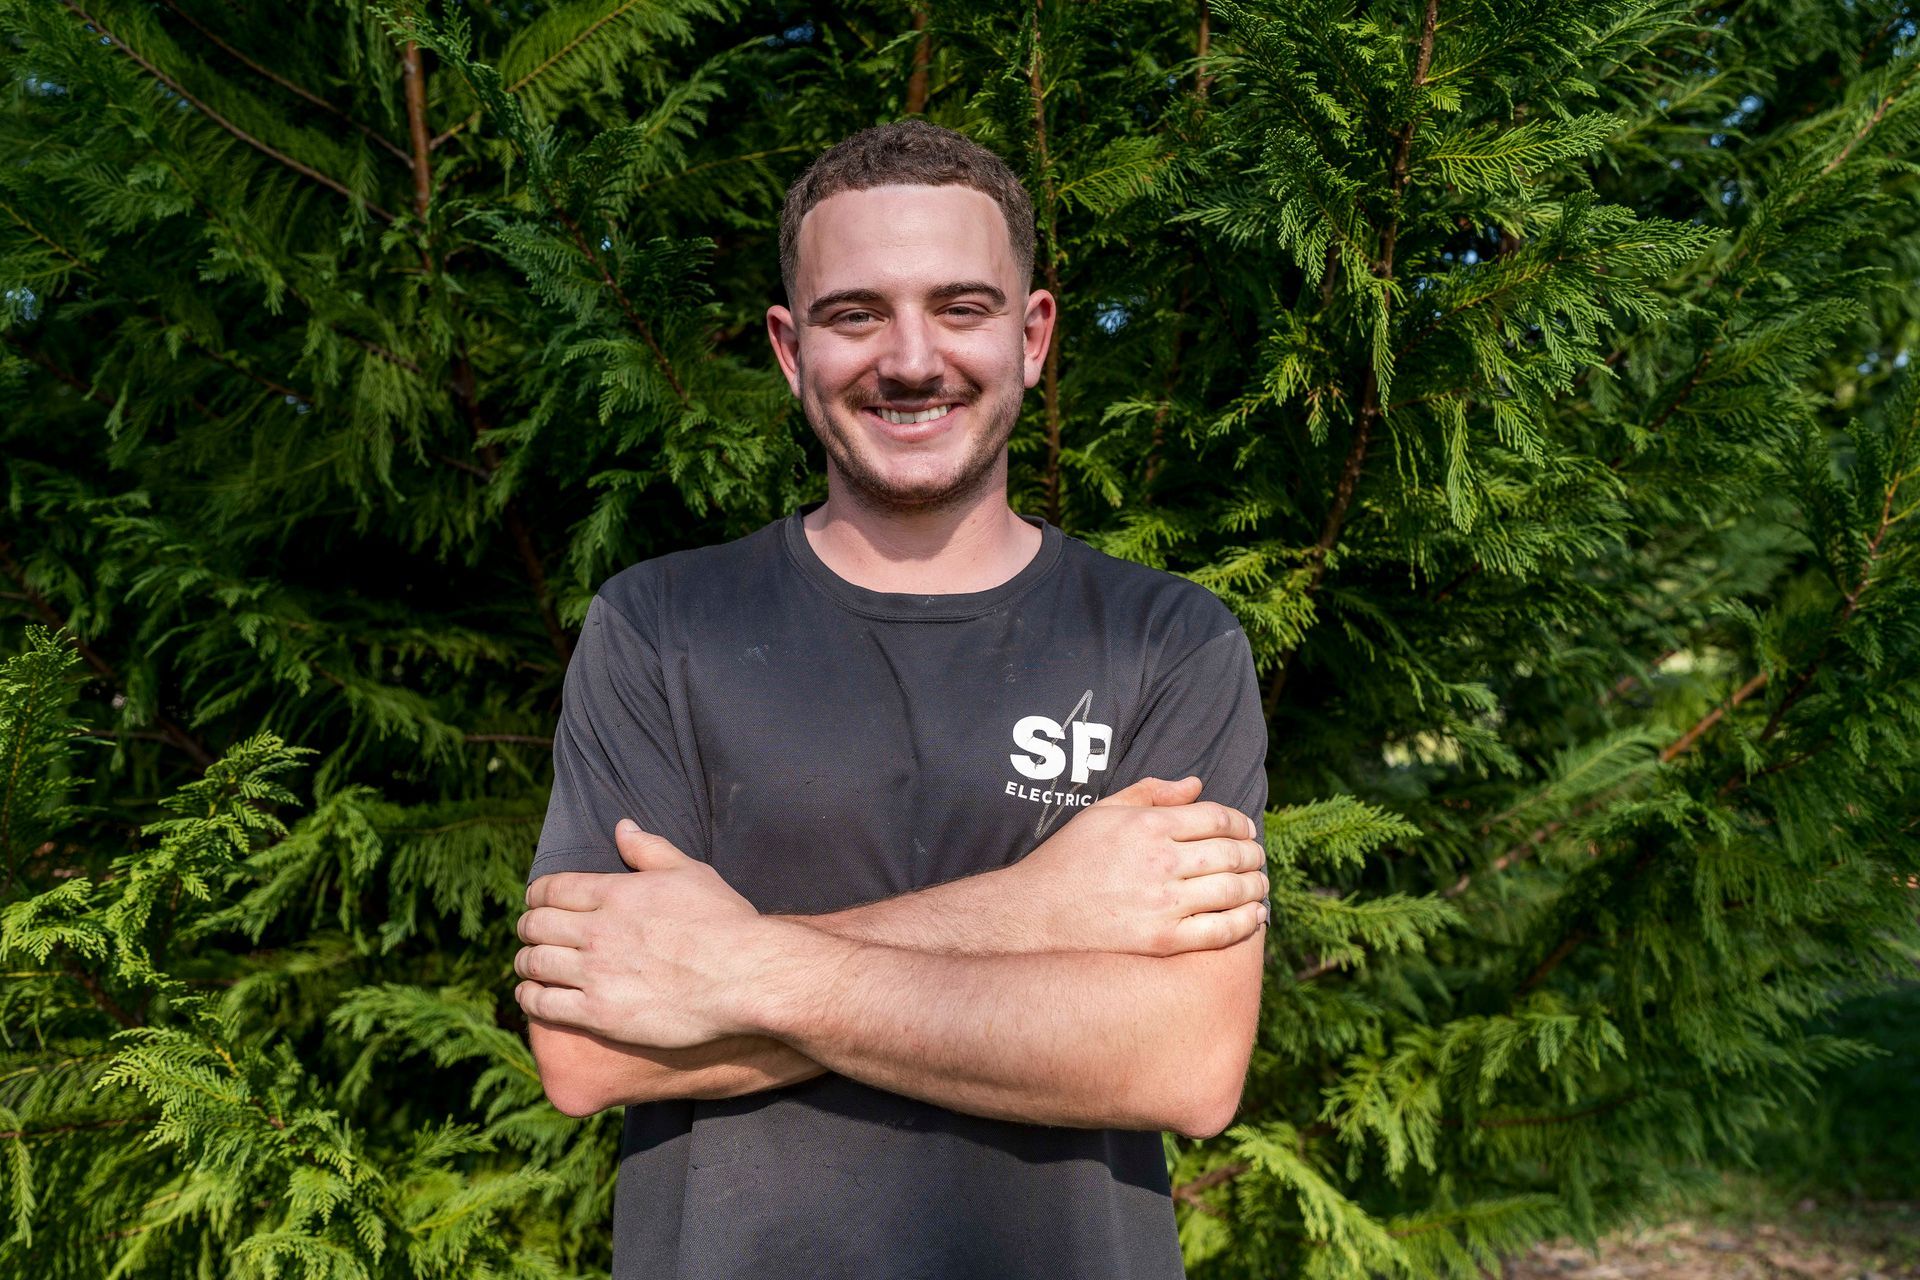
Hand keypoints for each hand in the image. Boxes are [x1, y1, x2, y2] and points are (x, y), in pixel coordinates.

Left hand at [513, 820, 764, 1048]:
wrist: (745, 976)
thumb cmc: (724, 922)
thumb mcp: (690, 872)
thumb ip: (650, 849)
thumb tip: (622, 826)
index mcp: (615, 893)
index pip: (551, 889)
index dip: (537, 894)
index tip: (537, 901)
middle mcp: (597, 931)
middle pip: (535, 925)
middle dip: (527, 927)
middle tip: (530, 932)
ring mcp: (596, 974)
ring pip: (534, 963)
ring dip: (525, 961)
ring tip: (529, 963)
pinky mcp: (600, 1014)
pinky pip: (544, 1005)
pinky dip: (529, 998)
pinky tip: (531, 995)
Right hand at [1005, 776, 1268, 956]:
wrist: (1035, 914)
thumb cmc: (1067, 859)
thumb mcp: (1103, 812)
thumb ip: (1151, 793)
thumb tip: (1196, 784)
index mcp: (1148, 826)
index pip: (1216, 818)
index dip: (1240, 823)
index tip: (1246, 830)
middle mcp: (1161, 862)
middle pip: (1231, 853)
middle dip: (1253, 855)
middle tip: (1257, 858)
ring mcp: (1164, 904)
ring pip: (1232, 891)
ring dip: (1256, 886)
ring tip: (1260, 884)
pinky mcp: (1163, 941)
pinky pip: (1220, 931)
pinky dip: (1245, 923)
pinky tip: (1255, 917)